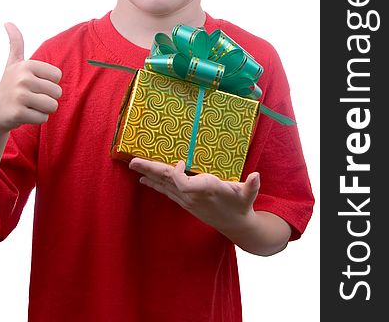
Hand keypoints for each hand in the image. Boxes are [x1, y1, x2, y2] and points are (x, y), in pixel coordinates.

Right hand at [0, 23, 62, 132]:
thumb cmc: (10, 85)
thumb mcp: (13, 62)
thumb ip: (15, 42)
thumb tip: (7, 22)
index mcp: (27, 65)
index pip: (58, 77)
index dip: (49, 83)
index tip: (33, 84)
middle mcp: (23, 78)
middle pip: (57, 92)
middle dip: (47, 98)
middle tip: (30, 97)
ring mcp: (19, 95)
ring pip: (52, 106)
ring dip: (43, 109)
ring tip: (28, 105)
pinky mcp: (18, 113)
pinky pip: (43, 118)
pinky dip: (36, 119)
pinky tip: (23, 114)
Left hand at [128, 158, 259, 238]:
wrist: (237, 226)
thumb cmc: (242, 204)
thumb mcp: (248, 194)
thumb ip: (251, 185)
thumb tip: (256, 176)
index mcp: (205, 190)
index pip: (183, 184)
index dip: (176, 174)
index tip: (178, 162)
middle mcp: (192, 196)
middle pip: (167, 182)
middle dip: (150, 170)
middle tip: (133, 161)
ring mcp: (187, 200)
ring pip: (164, 186)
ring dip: (149, 175)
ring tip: (134, 166)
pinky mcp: (185, 202)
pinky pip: (167, 191)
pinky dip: (156, 184)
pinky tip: (145, 180)